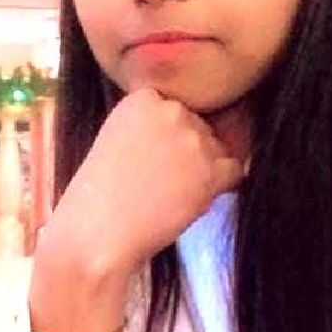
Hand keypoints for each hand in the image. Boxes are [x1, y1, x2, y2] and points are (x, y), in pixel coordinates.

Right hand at [29, 87, 243, 331]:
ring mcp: (193, 139)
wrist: (96, 232)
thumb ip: (152, 126)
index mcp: (144, 98)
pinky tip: (196, 201)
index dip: (168, 138)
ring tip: (171, 195)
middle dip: (189, 153)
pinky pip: (234, 171)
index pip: (176, 111)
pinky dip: (222, 187)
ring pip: (218, 150)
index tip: (150, 160)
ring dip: (204, 172)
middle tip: (161, 182)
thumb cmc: (98, 195)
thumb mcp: (117, 138)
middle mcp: (171, 110)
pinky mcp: (211, 170)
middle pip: (200, 128)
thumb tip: (193, 132)